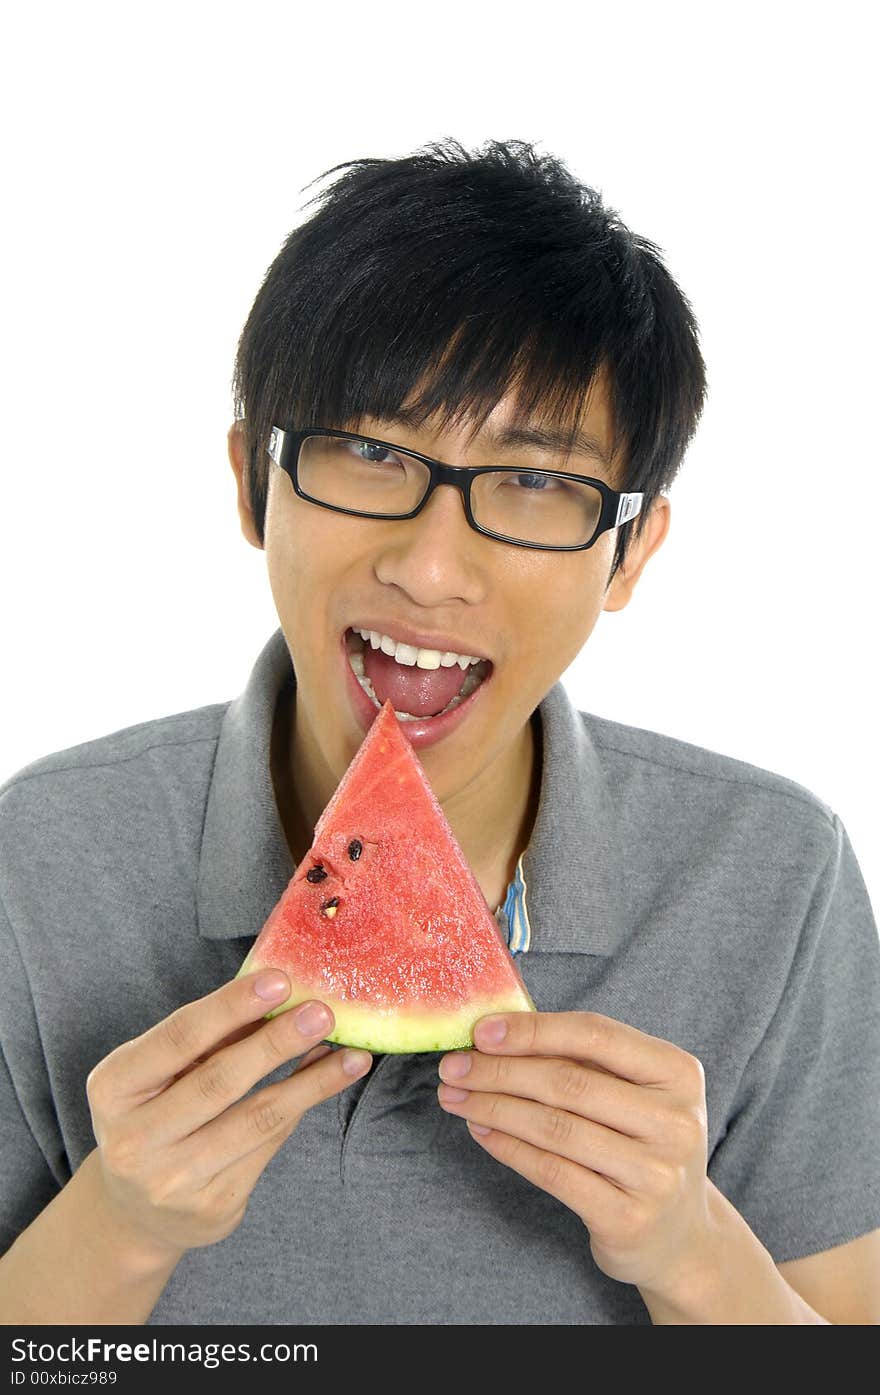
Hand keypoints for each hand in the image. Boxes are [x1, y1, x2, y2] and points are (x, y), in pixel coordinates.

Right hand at [86, 970, 370, 1259]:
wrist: (137, 1211)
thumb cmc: (157, 1114)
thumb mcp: (163, 1072)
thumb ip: (211, 1036)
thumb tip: (281, 994)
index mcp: (113, 1087)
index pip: (179, 1037)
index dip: (231, 1006)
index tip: (280, 980)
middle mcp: (134, 1138)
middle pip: (219, 1080)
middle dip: (277, 1043)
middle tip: (323, 1013)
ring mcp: (172, 1179)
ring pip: (256, 1119)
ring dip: (311, 1082)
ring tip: (352, 1055)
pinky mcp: (212, 1207)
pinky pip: (268, 1145)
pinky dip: (302, 1106)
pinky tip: (328, 1081)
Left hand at [437, 1011, 710, 1294]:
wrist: (679, 1235)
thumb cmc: (640, 1143)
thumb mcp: (633, 1092)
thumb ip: (580, 1060)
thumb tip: (495, 1034)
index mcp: (677, 1073)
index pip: (595, 1034)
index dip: (532, 1030)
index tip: (481, 1032)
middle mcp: (675, 1121)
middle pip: (568, 1082)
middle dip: (500, 1071)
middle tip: (453, 1067)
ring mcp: (656, 1174)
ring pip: (554, 1127)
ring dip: (494, 1107)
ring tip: (455, 1096)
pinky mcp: (628, 1218)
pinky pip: (552, 1172)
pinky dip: (508, 1147)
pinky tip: (481, 1130)